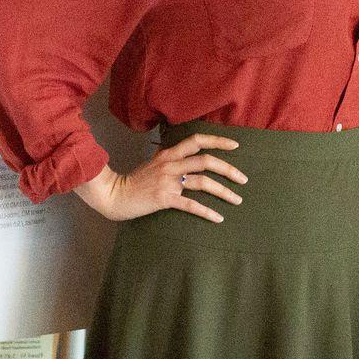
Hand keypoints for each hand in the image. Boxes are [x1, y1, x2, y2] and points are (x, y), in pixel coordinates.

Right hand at [76, 132, 245, 222]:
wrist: (115, 195)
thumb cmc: (135, 181)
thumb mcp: (153, 163)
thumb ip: (171, 159)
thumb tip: (189, 158)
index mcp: (169, 154)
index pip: (197, 141)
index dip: (218, 141)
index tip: (235, 146)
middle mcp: (171, 164)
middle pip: (207, 162)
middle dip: (229, 170)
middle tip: (243, 179)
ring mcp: (168, 182)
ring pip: (203, 182)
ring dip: (224, 192)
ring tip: (237, 200)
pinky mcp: (165, 199)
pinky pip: (191, 205)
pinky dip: (207, 212)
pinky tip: (219, 218)